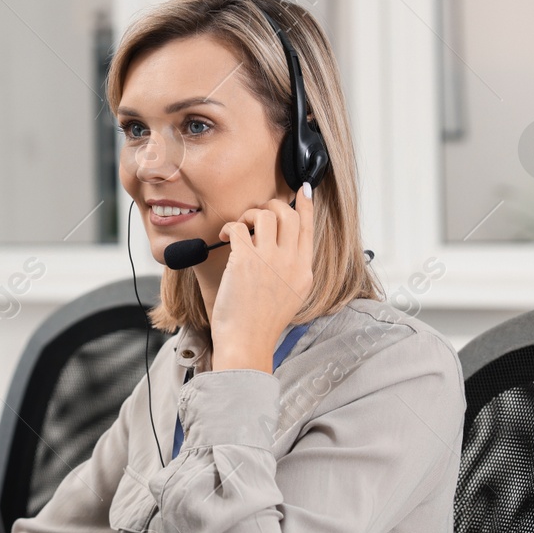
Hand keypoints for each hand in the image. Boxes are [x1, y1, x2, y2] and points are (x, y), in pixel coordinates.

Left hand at [207, 184, 315, 371]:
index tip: (303, 190)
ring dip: (249, 215)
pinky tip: (225, 237)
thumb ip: (293, 270)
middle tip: (257, 213)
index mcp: (305, 270)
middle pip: (288, 214)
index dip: (306, 205)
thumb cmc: (262, 324)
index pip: (309, 228)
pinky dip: (230, 227)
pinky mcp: (246, 260)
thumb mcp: (292, 296)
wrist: (247, 342)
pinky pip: (239, 227)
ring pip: (265, 214)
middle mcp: (291, 261)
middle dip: (272, 205)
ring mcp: (270, 259)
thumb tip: (284, 249)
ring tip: (240, 229)